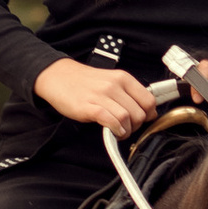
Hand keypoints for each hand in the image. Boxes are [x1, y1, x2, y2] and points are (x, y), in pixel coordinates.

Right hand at [33, 55, 157, 135]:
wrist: (58, 77)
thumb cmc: (85, 82)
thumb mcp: (111, 80)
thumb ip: (128, 93)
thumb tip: (147, 111)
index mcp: (123, 78)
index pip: (149, 100)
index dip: (149, 115)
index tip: (143, 120)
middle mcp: (114, 85)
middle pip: (140, 113)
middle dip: (137, 126)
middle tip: (128, 128)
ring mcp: (101, 95)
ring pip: (127, 118)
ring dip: (126, 131)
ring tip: (120, 131)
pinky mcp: (88, 107)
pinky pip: (110, 121)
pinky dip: (115, 130)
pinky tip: (113, 131)